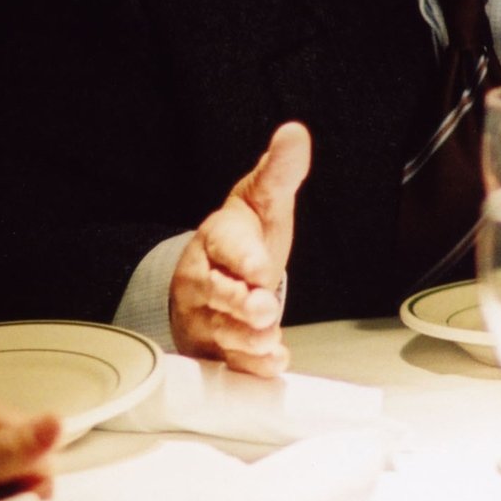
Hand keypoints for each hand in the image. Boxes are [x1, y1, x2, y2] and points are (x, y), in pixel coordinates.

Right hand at [169, 122, 307, 377]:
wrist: (218, 273)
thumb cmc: (243, 236)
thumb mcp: (263, 199)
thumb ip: (280, 171)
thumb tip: (294, 134)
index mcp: (217, 238)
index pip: (225, 246)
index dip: (243, 258)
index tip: (261, 267)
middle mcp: (205, 278)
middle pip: (217, 294)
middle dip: (241, 304)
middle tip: (265, 309)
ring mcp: (207, 316)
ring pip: (223, 332)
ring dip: (248, 339)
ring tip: (270, 340)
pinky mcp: (216, 347)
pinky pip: (230, 361)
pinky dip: (252, 366)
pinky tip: (272, 363)